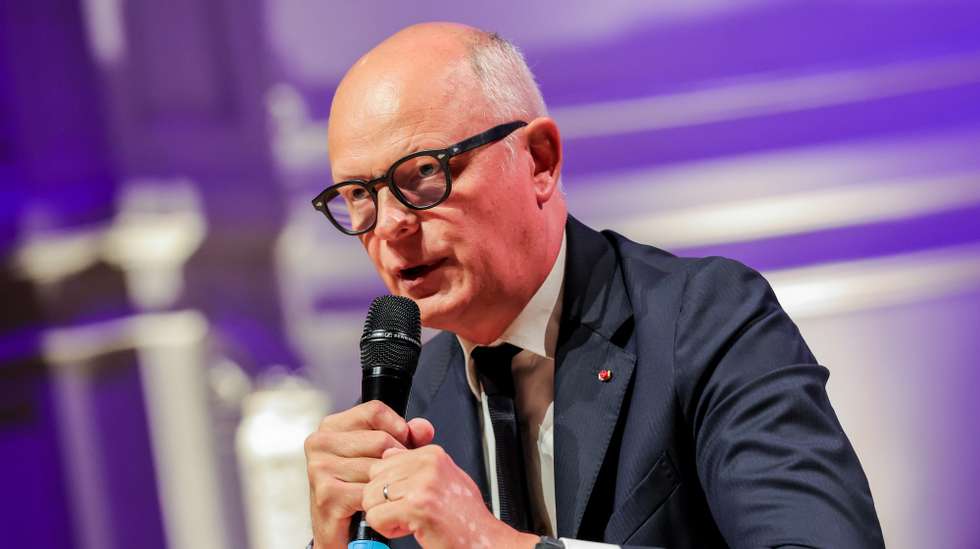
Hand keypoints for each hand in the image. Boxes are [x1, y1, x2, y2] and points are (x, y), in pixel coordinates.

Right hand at [304, 400, 434, 548]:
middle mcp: (320, 443)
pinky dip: (381, 501)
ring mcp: (320, 468)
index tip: (403, 443)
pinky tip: (378, 505)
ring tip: (385, 492)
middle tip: (395, 477)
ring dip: (389, 483)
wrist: (345, 535)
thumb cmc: (360, 490)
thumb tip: (423, 427)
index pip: (374, 411)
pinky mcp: (327, 493)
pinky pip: (371, 490)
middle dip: (397, 459)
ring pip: (378, 465)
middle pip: (380, 439)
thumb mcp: (384, 455)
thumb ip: (406, 436)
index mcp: (331, 427)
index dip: (398, 428)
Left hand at [361, 444, 539, 548]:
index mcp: (433, 455)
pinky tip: (411, 530)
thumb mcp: (445, 480)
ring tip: (411, 521)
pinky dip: (388, 530)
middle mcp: (428, 464)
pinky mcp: (417, 507)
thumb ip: (417, 466)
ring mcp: (423, 484)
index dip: (391, 487)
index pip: (383, 462)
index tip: (411, 499)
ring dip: (386, 516)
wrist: (485, 543)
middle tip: (409, 513)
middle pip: (373, 479)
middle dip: (385, 501)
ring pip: (371, 498)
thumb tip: (388, 454)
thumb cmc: (466, 518)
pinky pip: (376, 517)